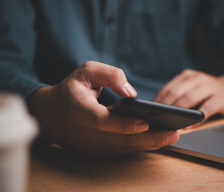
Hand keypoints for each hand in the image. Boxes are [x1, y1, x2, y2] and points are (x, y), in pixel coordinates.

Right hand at [27, 61, 178, 157]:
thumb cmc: (71, 89)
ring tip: (171, 136)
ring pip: (121, 149)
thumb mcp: (86, 71)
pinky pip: (119, 152)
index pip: (101, 121)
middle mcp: (83, 132)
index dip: (123, 124)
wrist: (49, 114)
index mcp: (79, 109)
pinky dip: (138, 147)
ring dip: (147, 145)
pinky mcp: (93, 152)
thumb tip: (130, 92)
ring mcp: (88, 146)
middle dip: (148, 138)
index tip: (145, 123)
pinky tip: (156, 141)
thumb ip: (108, 74)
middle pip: (118, 140)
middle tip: (173, 133)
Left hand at [154, 70, 223, 120]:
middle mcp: (197, 79)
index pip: (168, 88)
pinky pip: (207, 108)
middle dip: (166, 106)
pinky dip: (197, 117)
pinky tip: (189, 126)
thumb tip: (157, 111)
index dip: (158, 101)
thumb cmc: (207, 93)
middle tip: (157, 118)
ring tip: (171, 121)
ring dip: (179, 111)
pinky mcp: (221, 98)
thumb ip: (178, 96)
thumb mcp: (192, 89)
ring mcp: (210, 87)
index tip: (150, 112)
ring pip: (190, 97)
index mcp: (187, 76)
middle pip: (177, 92)